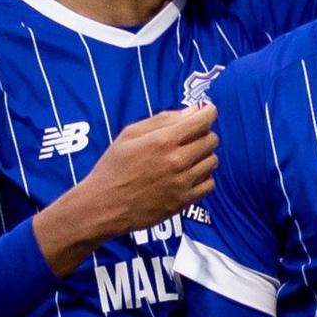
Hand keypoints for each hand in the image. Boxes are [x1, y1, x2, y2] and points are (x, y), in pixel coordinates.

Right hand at [31, 104, 218, 273]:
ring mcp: (183, 182)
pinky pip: (210, 184)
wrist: (104, 206)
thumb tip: (193, 110)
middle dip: (204, 133)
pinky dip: (204, 177)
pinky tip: (189, 175)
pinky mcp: (185, 201)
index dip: (209, 112)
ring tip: (186, 157)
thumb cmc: (114, 167)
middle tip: (190, 137)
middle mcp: (178, 160)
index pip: (203, 120)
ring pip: (212, 161)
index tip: (207, 111)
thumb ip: (163, 120)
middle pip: (211, 140)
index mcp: (164, 140)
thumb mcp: (130, 134)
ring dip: (204, 155)